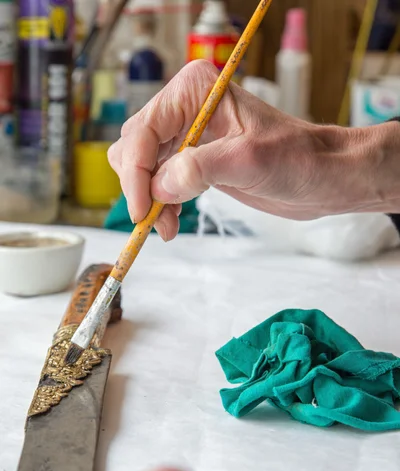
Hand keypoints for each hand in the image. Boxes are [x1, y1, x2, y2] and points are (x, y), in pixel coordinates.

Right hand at [108, 60, 395, 241]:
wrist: (321, 178)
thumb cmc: (298, 160)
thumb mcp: (249, 160)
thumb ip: (200, 169)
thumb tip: (158, 188)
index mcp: (195, 91)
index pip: (145, 130)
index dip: (137, 172)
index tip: (142, 209)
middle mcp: (185, 108)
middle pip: (135, 147)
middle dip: (140, 185)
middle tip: (152, 220)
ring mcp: (188, 135)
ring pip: (143, 167)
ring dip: (148, 199)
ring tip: (166, 227)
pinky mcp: (195, 161)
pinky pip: (160, 182)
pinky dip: (160, 203)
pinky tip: (172, 222)